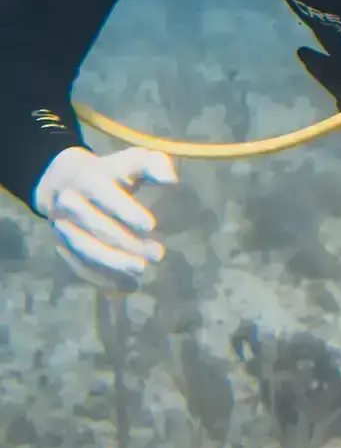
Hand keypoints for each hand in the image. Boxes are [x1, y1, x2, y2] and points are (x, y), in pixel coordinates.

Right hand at [32, 143, 177, 289]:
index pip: (105, 195)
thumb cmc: (112, 172)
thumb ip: (154, 164)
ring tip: (142, 271)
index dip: (127, 211)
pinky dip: (102, 278)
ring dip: (113, 264)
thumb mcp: (132, 160)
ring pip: (84, 250)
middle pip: (96, 227)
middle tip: (158, 254)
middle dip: (127, 243)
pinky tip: (127, 287)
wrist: (64, 182)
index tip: (152, 226)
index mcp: (89, 179)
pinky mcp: (62, 247)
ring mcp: (63, 228)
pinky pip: (79, 266)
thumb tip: (171, 180)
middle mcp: (70, 205)